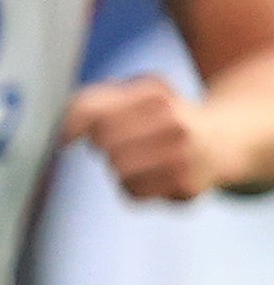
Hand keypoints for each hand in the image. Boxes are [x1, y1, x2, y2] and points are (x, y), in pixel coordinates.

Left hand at [63, 73, 220, 202]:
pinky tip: (156, 175)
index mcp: (154, 91)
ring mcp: (183, 154)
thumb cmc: (161, 117)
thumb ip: (88, 103)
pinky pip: (132, 193)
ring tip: (146, 158)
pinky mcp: (186, 186)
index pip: (87, 110)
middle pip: (102, 142)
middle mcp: (173, 120)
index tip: (75, 133)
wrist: (222, 140)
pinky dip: (135, 188)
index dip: (74, 125)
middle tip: (130, 141)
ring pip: (116, 169)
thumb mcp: (131, 94)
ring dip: (120, 168)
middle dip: (105, 145)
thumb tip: (63, 137)